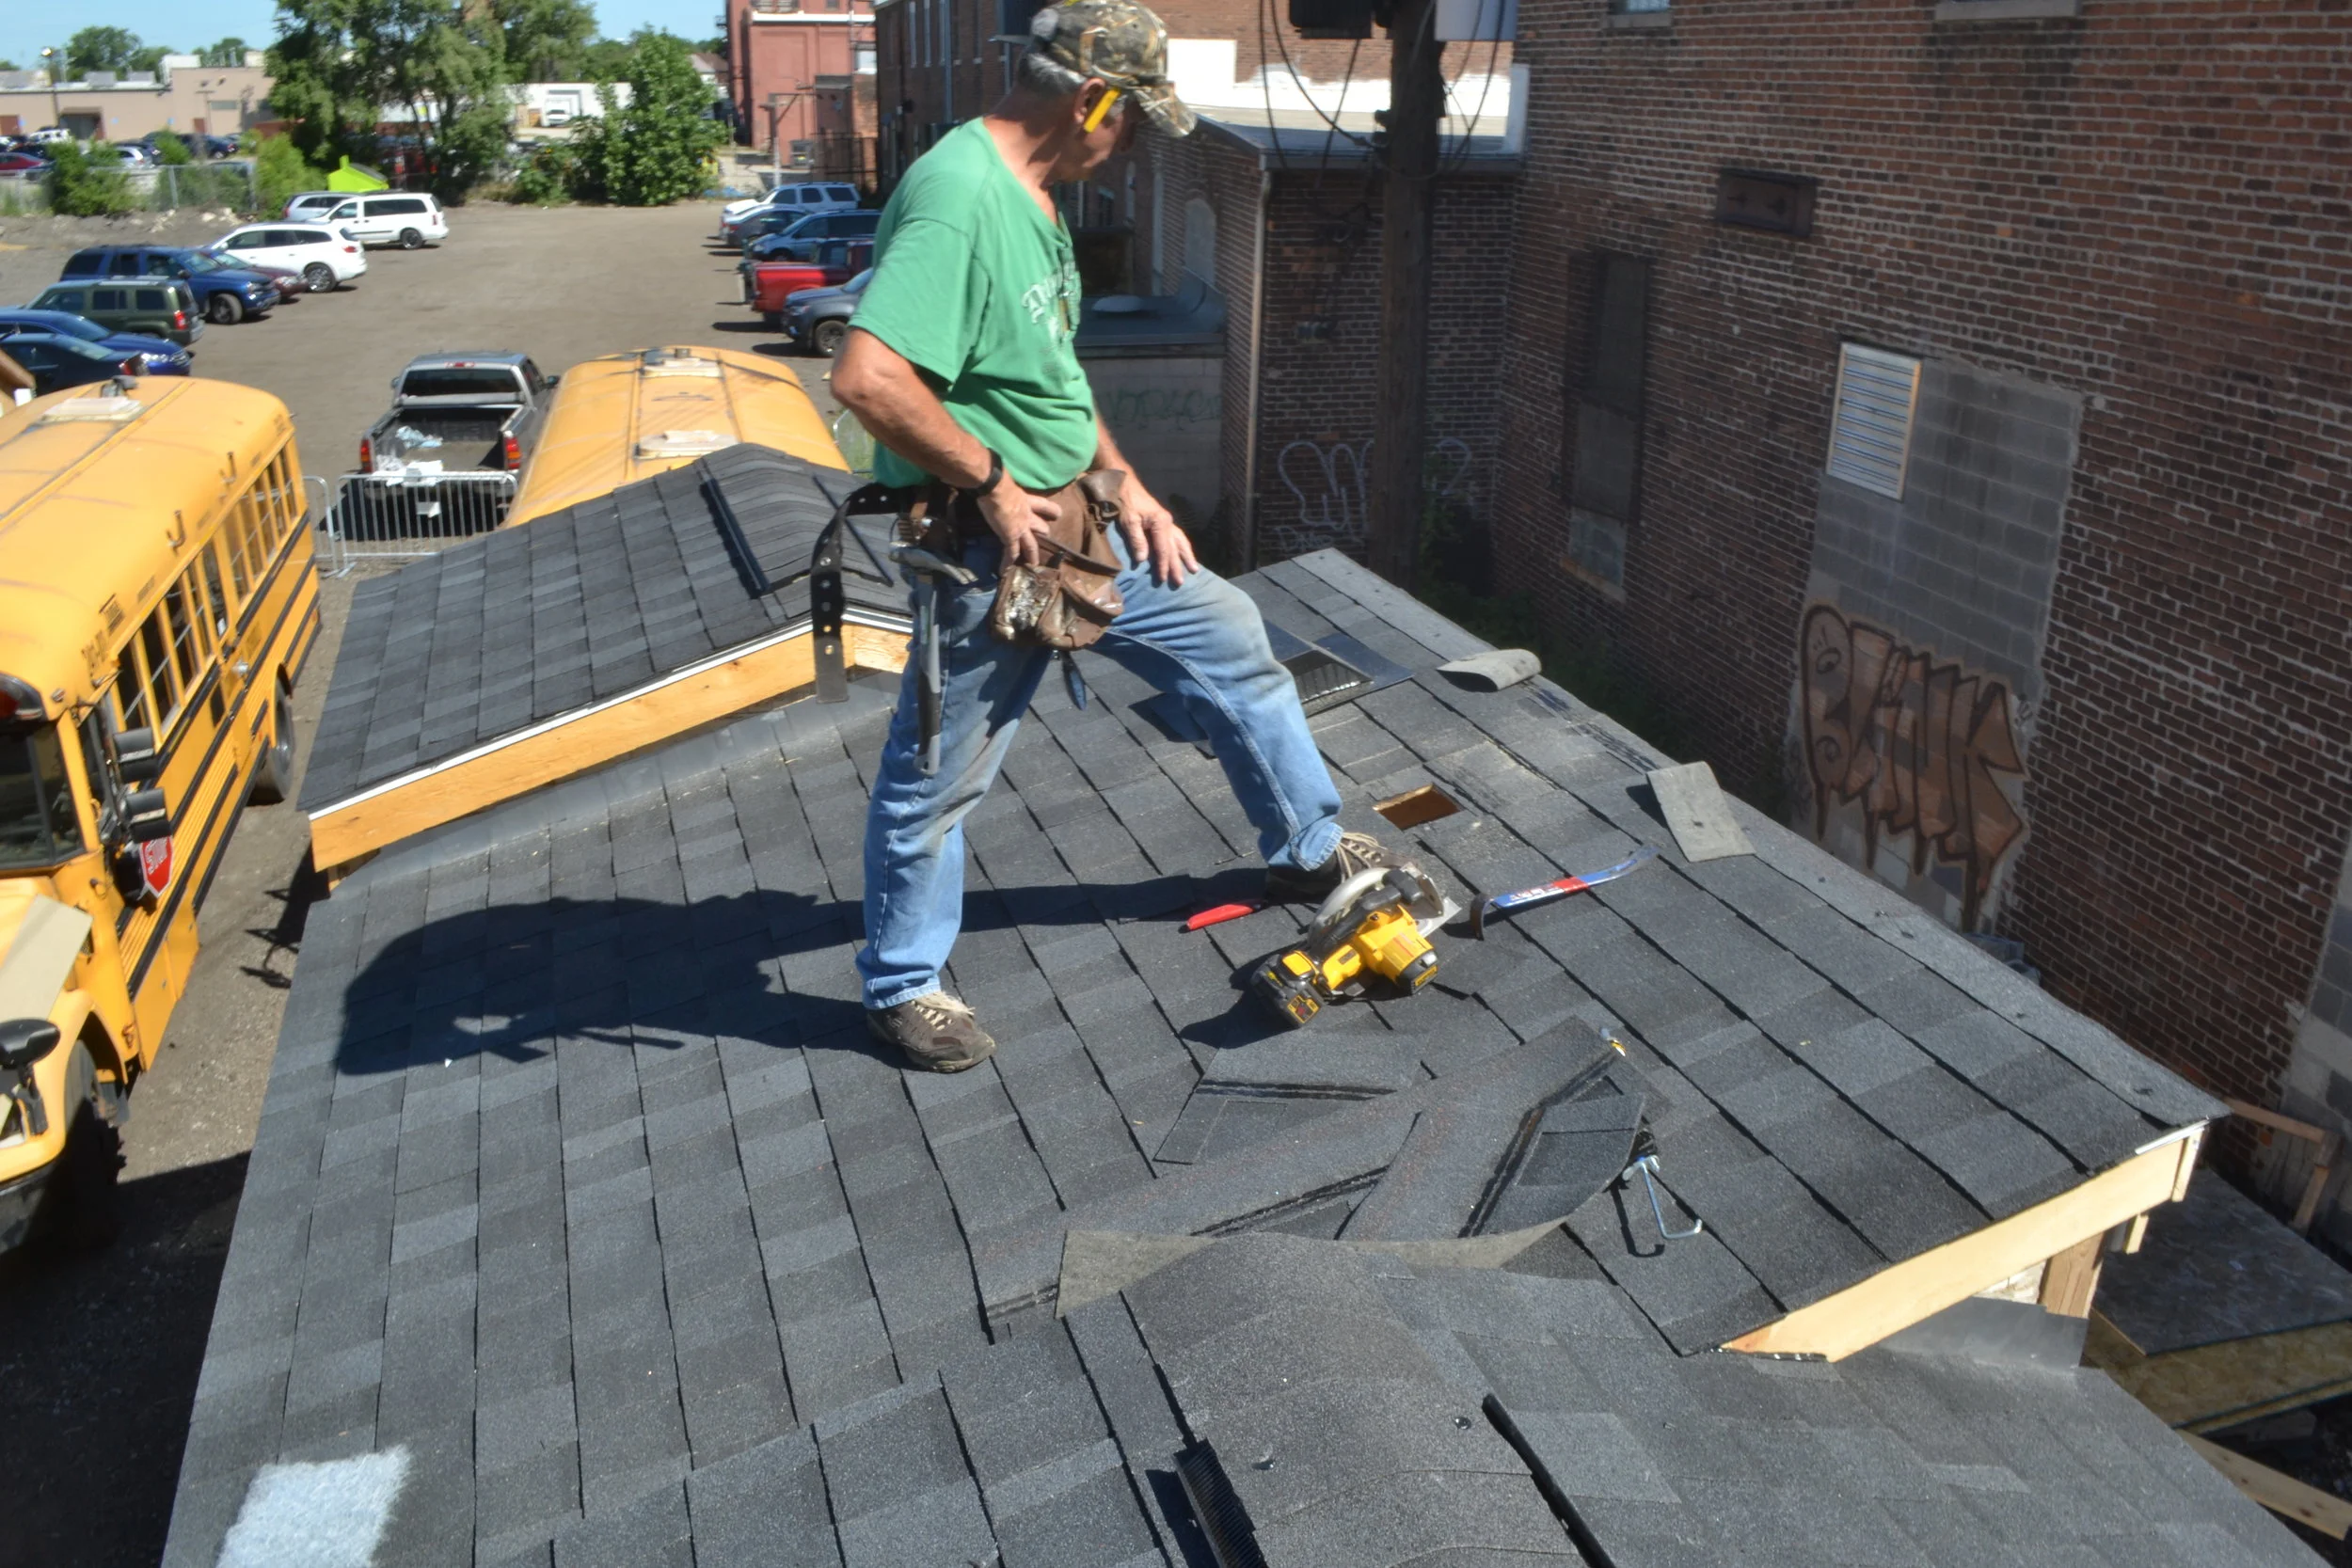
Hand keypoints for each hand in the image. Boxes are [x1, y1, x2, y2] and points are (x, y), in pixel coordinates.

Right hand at [976, 475, 1062, 567]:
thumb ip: (1005, 486)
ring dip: (1031, 555)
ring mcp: (1020, 528)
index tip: (1058, 514)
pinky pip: (1011, 553)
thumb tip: (995, 479)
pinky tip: (1004, 571)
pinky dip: (1007, 563)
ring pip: (1030, 545)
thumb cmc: (999, 482)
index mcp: (1025, 500)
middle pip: (1041, 526)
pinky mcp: (1011, 537)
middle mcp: (1026, 515)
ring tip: (1033, 565)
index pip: (1042, 505)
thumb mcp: (1006, 484)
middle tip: (1044, 538)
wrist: (995, 488)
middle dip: (1043, 532)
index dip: (1051, 510)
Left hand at [1113, 471, 1197, 585]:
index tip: (1163, 579)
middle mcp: (1168, 523)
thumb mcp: (1129, 521)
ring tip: (1194, 570)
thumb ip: (1137, 540)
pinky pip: (1178, 536)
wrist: (1126, 485)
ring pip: (1181, 542)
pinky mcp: (1164, 521)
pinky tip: (1185, 553)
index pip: (1163, 549)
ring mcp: (1168, 522)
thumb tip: (1143, 560)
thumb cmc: (1126, 502)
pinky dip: (1183, 546)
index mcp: (1160, 523)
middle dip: (1178, 566)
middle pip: (1175, 548)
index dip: (1163, 565)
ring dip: (1187, 556)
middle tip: (1180, 582)